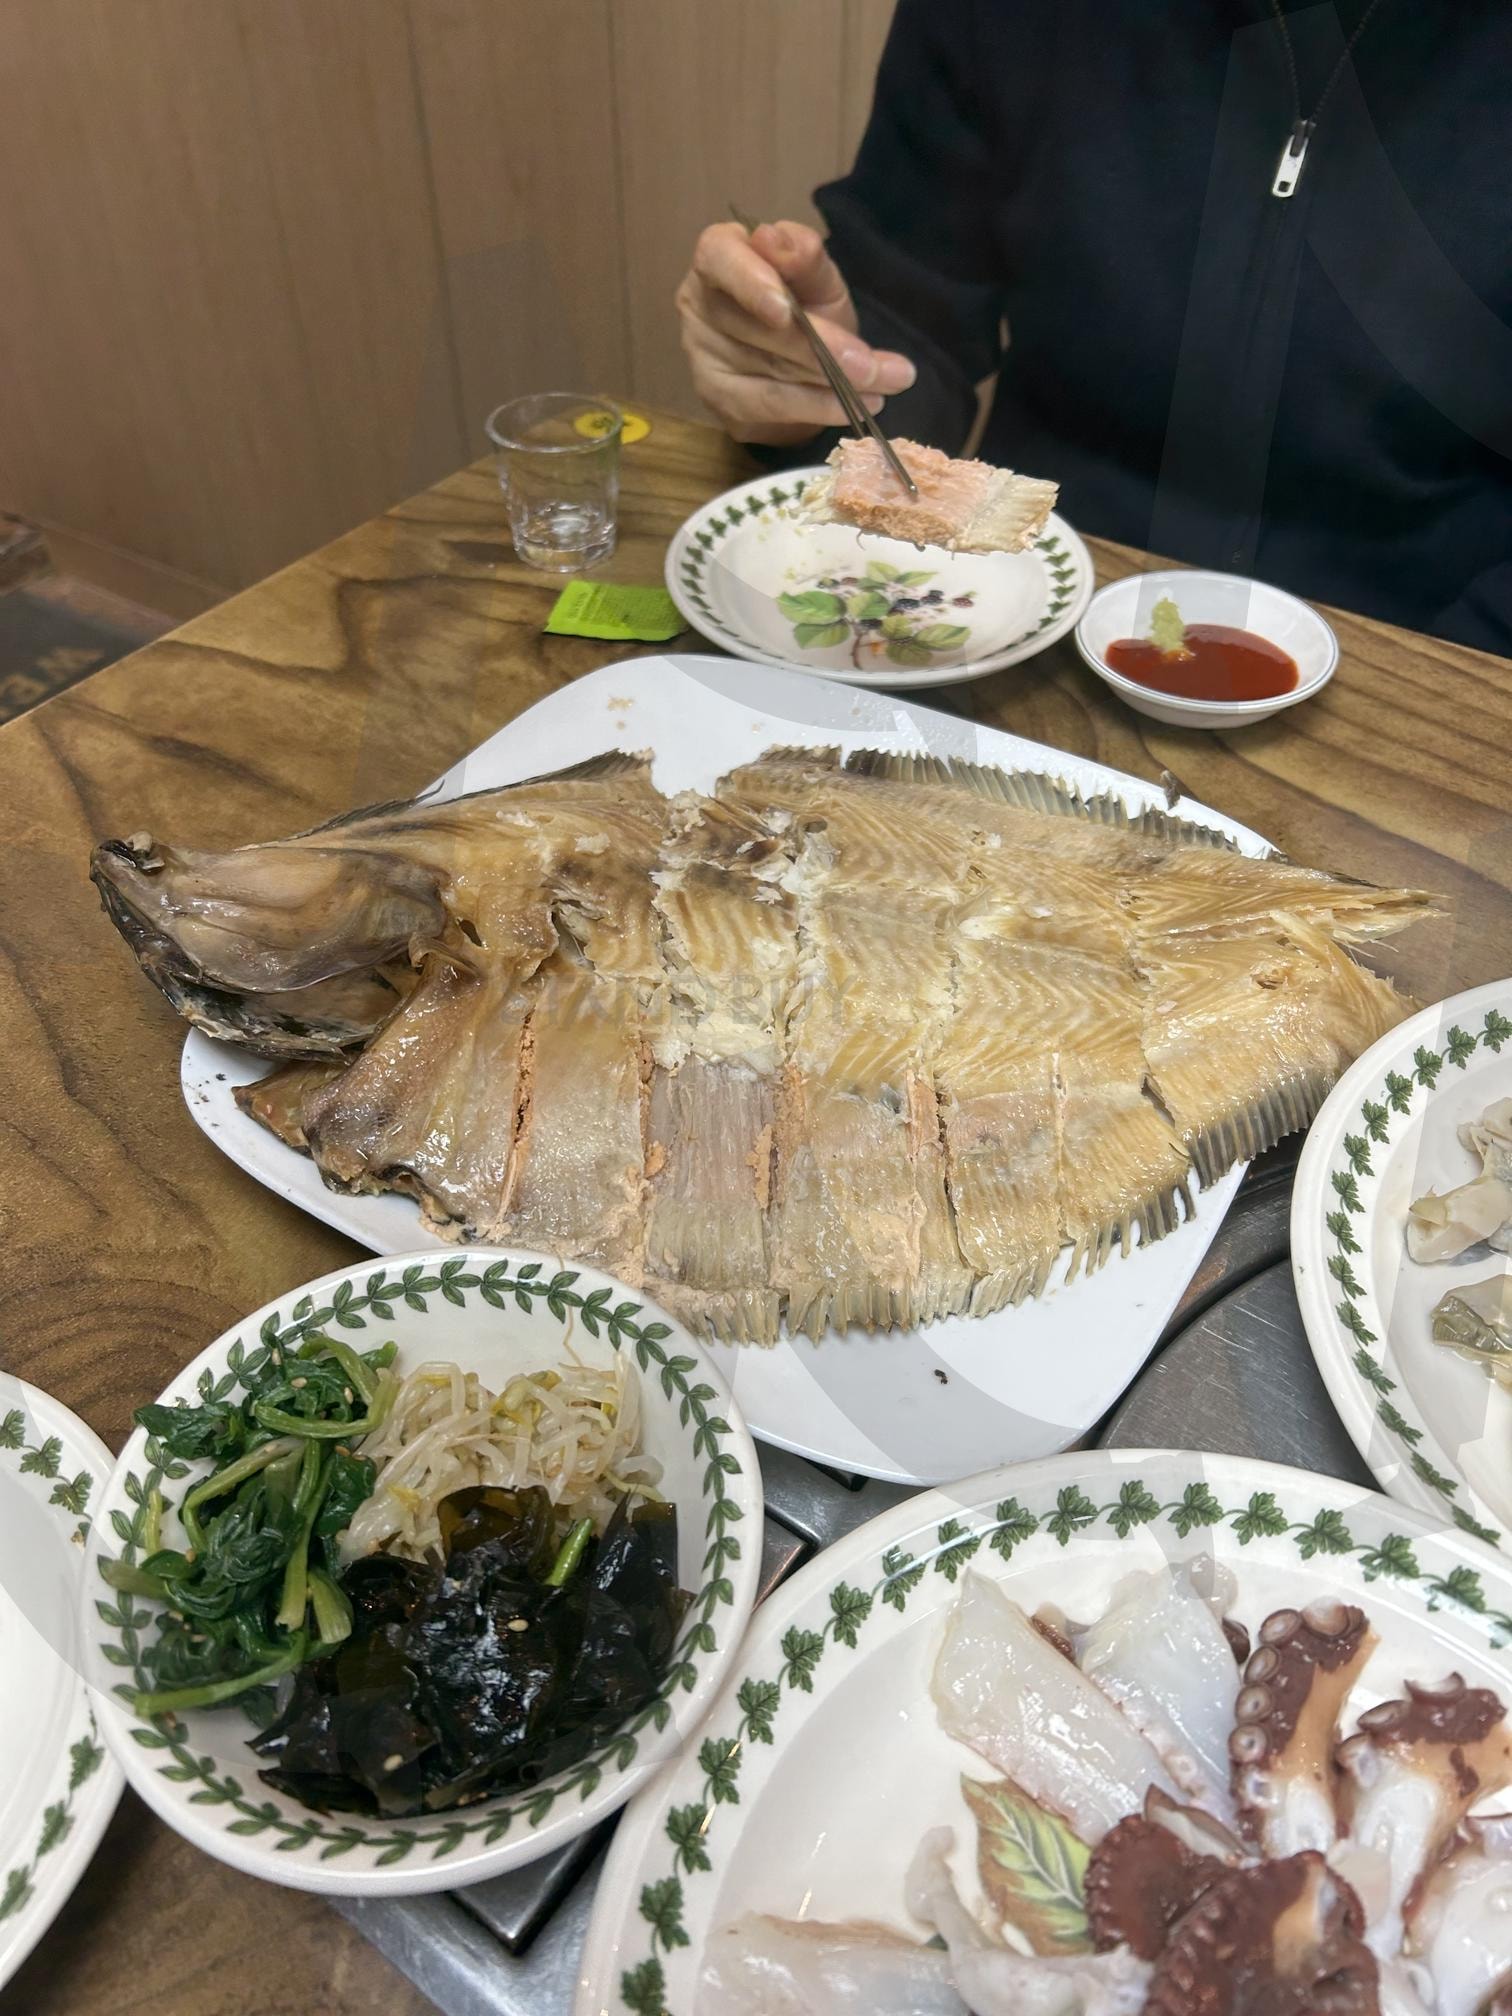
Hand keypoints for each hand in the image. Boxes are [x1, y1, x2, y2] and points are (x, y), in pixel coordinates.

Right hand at [676, 219, 916, 445]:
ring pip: (768, 371)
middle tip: (873, 366)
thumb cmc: (805, 302)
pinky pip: (770, 404)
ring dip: (830, 382)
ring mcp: (703, 354)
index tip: (785, 310)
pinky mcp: (717, 397)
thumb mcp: (817, 278)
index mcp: (719, 255)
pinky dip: (816, 407)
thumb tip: (784, 244)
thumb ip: (807, 261)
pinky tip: (853, 407)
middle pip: (756, 328)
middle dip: (821, 348)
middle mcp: (699, 303)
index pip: (720, 259)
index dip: (751, 284)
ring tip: (884, 384)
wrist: (796, 358)